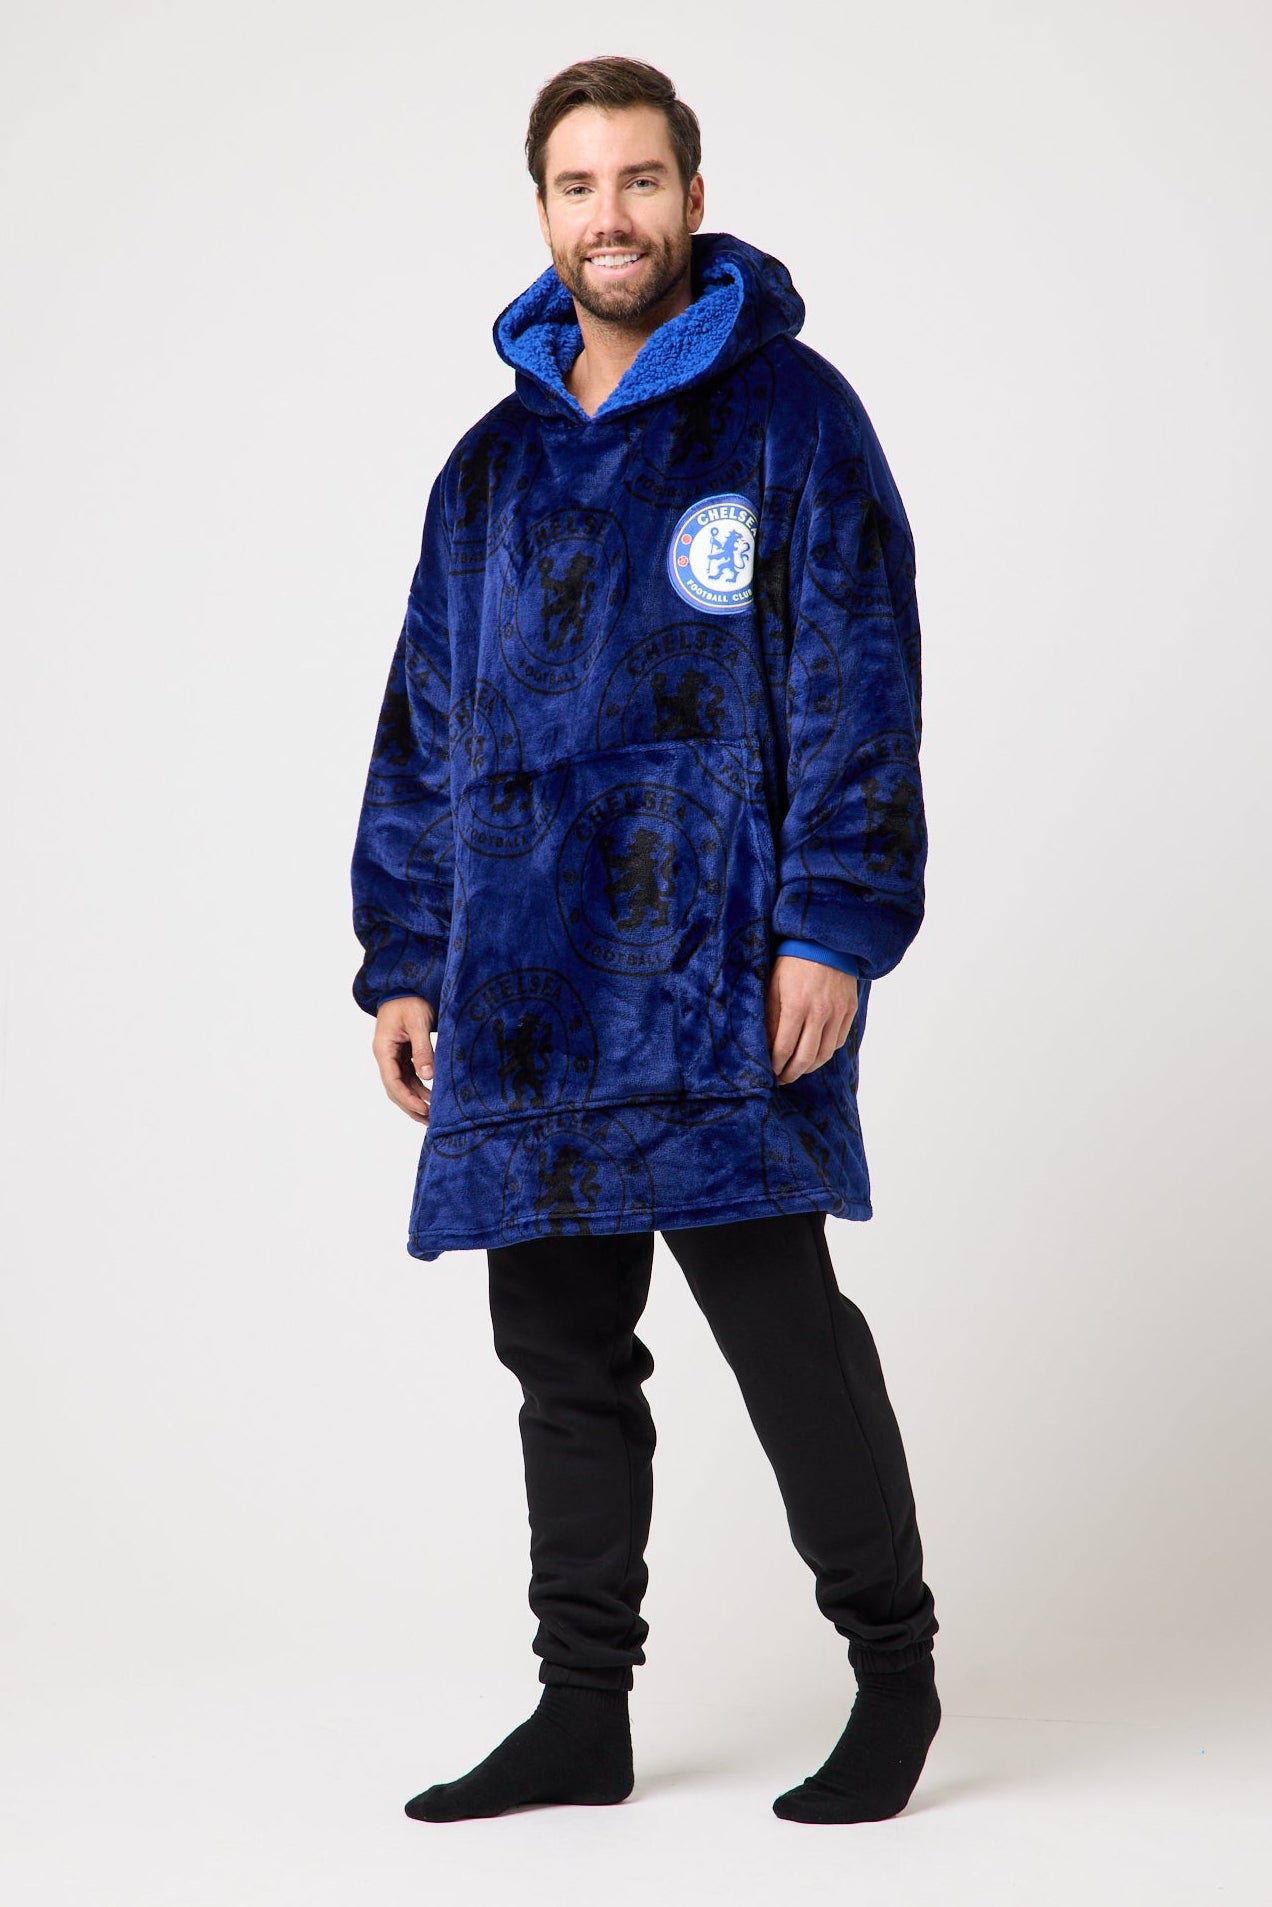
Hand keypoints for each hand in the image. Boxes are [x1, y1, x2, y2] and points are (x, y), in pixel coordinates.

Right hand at [372, 995, 435, 1124]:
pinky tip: (432, 1097)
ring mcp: (394, 1055)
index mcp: (384, 1048)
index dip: (406, 1097)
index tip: (422, 1109)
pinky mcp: (403, 1053)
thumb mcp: (417, 1022)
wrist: (406, 985)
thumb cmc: (410, 1000)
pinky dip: (419, 1088)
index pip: (392, 1080)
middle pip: (395, 1088)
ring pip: (402, 1084)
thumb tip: (428, 1077)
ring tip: (432, 1115)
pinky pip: (409, 1076)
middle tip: (429, 1120)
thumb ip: (422, 1049)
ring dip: (416, 1099)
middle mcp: (386, 1055)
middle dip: (410, 1105)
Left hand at [765, 955, 858, 1084]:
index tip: (770, 1072)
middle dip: (792, 1073)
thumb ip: (771, 1016)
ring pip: (825, 1053)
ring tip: (798, 1069)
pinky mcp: (849, 1010)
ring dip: (810, 1067)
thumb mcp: (773, 985)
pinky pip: (838, 1041)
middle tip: (783, 1079)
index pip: (784, 1048)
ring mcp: (838, 1012)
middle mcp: (819, 1012)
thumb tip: (767, 1045)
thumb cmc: (792, 961)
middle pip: (806, 1057)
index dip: (776, 1065)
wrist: (824, 940)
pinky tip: (815, 1052)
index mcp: (796, 1006)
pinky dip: (826, 1051)